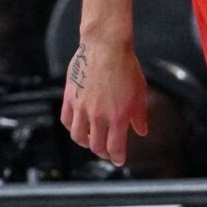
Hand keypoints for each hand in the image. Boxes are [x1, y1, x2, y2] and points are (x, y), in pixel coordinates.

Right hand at [60, 37, 147, 165]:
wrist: (106, 46)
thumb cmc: (126, 66)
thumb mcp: (140, 93)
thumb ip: (139, 116)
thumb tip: (141, 131)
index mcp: (118, 117)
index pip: (115, 147)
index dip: (118, 157)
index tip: (119, 160)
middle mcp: (98, 115)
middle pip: (96, 145)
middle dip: (103, 153)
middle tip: (107, 152)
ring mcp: (82, 107)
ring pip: (78, 136)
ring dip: (85, 143)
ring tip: (91, 141)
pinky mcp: (70, 97)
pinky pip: (66, 120)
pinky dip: (72, 127)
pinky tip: (77, 126)